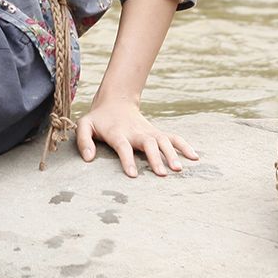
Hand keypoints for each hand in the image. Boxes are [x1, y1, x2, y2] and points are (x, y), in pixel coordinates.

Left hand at [76, 98, 199, 177]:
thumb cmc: (98, 119)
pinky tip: (195, 157)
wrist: (115, 102)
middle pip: (148, 144)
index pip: (123, 147)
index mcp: (117, 133)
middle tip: (162, 174)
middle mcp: (136, 132)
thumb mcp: (84, 125)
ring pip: (164, 140)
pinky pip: (174, 138)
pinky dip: (185, 146)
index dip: (128, 160)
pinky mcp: (157, 133)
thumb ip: (83, 141)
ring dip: (172, 153)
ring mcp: (149, 132)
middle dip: (155, 158)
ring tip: (179, 169)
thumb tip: (88, 159)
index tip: (134, 175)